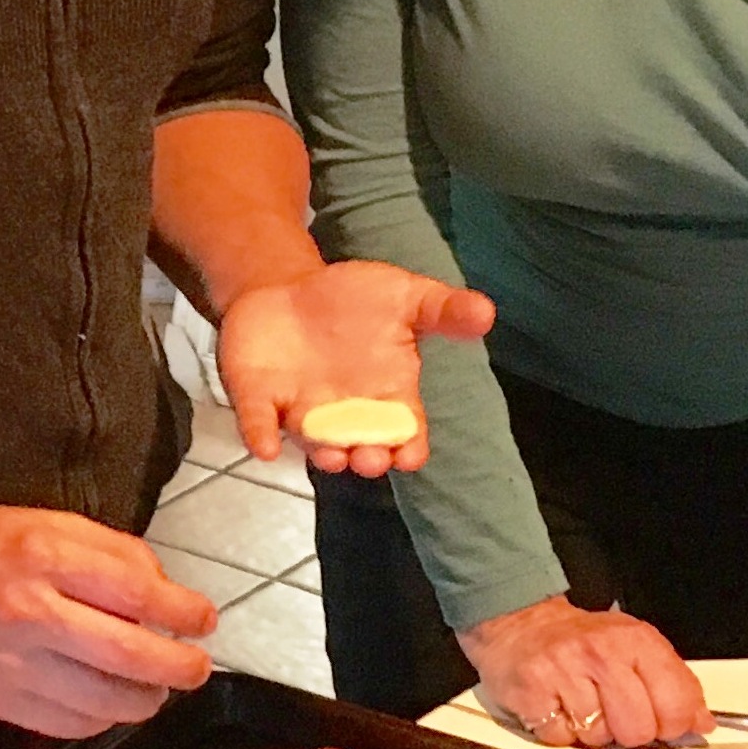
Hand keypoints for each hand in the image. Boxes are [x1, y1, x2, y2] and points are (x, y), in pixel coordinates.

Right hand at [0, 505, 215, 738]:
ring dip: (146, 700)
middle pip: (128, 655)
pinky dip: (102, 721)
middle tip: (196, 668)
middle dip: (178, 667)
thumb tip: (161, 588)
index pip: (135, 590)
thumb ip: (107, 549)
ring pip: (103, 702)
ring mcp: (12, 666)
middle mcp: (29, 613)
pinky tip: (111, 704)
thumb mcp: (43, 520)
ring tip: (157, 689)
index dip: (182, 611)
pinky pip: (69, 726)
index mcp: (43, 556)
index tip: (203, 620)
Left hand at [216, 261, 495, 475]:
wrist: (289, 289)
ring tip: (332, 456)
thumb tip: (487, 312)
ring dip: (322, 452)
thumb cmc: (355, 301)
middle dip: (365, 456)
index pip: (403, 432)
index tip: (410, 455)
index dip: (408, 448)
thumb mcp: (404, 295)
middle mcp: (346, 413)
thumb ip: (443, 309)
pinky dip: (261, 436)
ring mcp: (302, 409)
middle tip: (369, 458)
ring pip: (314, 442)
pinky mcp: (260, 398)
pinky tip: (265, 447)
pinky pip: (260, 423)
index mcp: (387, 395)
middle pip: (360, 446)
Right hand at [455, 593, 709, 748]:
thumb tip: (703, 724)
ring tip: (581, 702)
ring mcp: (563, 673)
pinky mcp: (531, 693)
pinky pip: (561, 739)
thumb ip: (674, 683)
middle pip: (638, 730)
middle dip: (629, 731)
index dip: (674, 724)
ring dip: (592, 730)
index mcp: (635, 640)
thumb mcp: (636, 647)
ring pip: (599, 738)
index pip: (676, 703)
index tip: (663, 722)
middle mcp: (601, 654)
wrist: (520, 622)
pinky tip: (556, 705)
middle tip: (614, 711)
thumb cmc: (584, 641)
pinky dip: (560, 731)